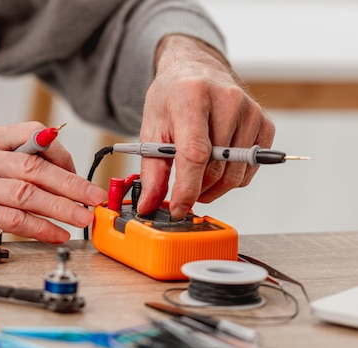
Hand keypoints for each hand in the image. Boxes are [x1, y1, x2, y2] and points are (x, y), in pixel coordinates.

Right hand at [0, 122, 106, 242]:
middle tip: (93, 197)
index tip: (78, 174)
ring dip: (61, 208)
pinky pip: (12, 219)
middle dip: (71, 184)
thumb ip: (12, 160)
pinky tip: (56, 234)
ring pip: (27, 194)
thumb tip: (63, 172)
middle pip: (33, 167)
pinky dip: (40, 228)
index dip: (61, 153)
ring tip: (82, 218)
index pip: (32, 132)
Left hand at [136, 34, 274, 218]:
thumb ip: (152, 170)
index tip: (177, 209)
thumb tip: (148, 204)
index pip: (195, 154)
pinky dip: (233, 177)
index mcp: (192, 97)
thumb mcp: (151, 129)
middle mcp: (227, 100)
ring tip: (197, 177)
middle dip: (198, 190)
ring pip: (236, 173)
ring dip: (215, 187)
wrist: (195, 71)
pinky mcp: (265, 122)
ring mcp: (250, 111)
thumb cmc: (171, 99)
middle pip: (217, 168)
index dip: (187, 188)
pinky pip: (251, 168)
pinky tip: (216, 165)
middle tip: (183, 193)